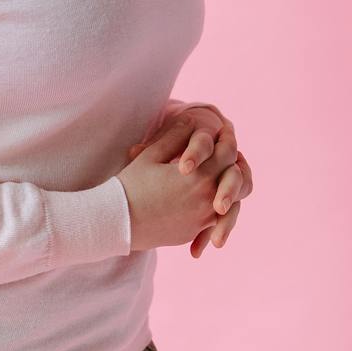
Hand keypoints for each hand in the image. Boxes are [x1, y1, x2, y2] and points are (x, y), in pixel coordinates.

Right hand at [120, 106, 253, 255]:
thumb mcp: (151, 155)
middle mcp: (206, 198)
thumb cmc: (131, 185)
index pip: (228, 152)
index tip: (224, 131)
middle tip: (225, 150)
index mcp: (198, 175)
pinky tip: (211, 194)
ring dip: (230, 185)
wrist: (116, 223)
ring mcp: (202, 218)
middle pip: (235, 176)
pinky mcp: (195, 231)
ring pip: (232, 200)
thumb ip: (176, 136)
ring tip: (223, 173)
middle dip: (233, 161)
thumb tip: (192, 120)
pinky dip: (218, 205)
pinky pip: (216, 217)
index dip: (228, 139)